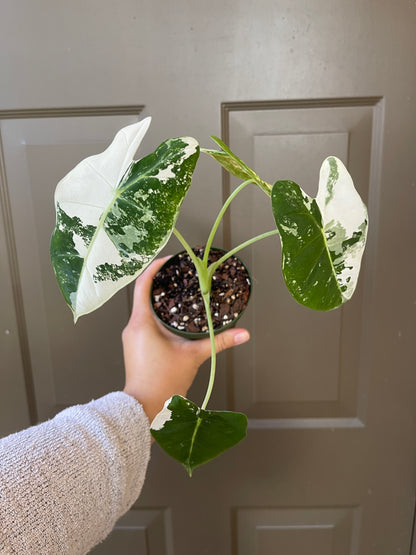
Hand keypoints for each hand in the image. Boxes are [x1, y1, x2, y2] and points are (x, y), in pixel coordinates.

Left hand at [122, 256, 249, 422]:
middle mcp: (133, 325)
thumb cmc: (163, 382)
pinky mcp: (136, 344)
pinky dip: (157, 311)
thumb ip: (219, 341)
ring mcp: (132, 336)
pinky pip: (145, 319)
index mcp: (142, 322)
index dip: (156, 267)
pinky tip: (173, 313)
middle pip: (144, 292)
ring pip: (144, 307)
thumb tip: (243, 333)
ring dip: (160, 296)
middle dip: (162, 280)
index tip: (171, 258)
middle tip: (181, 271)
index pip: (144, 284)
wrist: (143, 408)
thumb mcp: (194, 356)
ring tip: (180, 288)